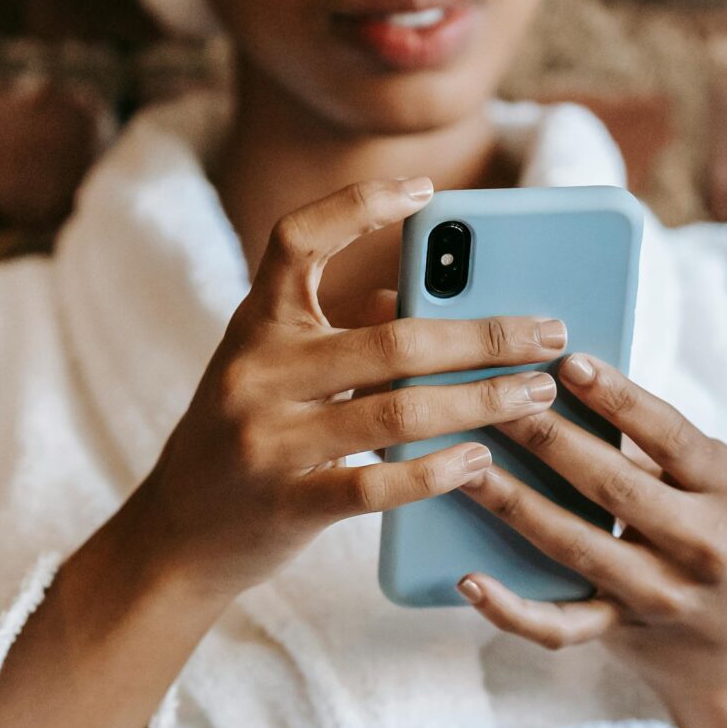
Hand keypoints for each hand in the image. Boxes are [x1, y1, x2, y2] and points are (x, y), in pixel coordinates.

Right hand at [126, 176, 573, 599]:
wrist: (176, 537)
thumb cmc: (247, 438)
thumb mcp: (278, 371)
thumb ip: (347, 331)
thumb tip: (440, 301)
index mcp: (255, 324)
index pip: (296, 240)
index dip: (358, 207)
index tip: (426, 190)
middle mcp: (256, 372)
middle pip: (391, 338)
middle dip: (483, 336)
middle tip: (549, 333)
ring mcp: (268, 441)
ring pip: (396, 411)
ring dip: (480, 401)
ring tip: (538, 396)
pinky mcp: (285, 504)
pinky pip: (375, 486)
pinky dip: (436, 471)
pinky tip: (482, 461)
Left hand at [454, 354, 726, 727]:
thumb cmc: (710, 536)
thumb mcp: (709, 484)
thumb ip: (654, 443)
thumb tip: (567, 380)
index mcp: (723, 487)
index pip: (669, 434)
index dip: (619, 398)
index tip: (569, 363)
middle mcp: (700, 542)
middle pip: (613, 485)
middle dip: (547, 439)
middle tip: (492, 401)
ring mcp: (660, 593)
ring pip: (576, 546)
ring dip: (514, 504)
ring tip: (466, 468)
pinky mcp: (622, 631)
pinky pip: (560, 626)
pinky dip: (511, 609)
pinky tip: (469, 580)